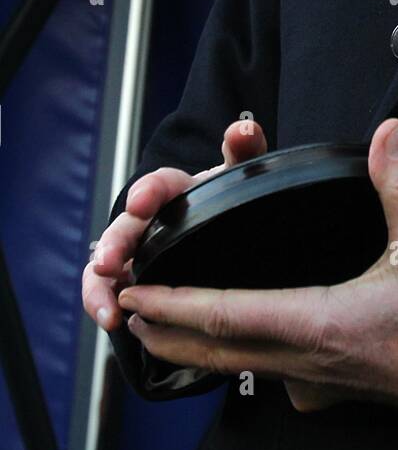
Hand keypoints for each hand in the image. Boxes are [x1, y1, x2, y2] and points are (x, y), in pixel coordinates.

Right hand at [82, 119, 267, 334]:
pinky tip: (111, 321)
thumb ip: (245, 152)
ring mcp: (138, 249)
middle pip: (126, 228)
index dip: (148, 191)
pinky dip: (104, 303)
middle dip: (114, 246)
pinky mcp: (133, 277)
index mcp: (177, 191)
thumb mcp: (240, 176)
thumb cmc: (230, 197)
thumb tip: (245, 129)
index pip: (159, 184)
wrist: (232, 231)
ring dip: (100, 285)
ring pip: (108, 262)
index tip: (141, 202)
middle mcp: (150, 218)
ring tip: (105, 310)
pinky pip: (111, 290)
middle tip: (108, 264)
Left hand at [115, 119, 397, 421]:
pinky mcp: (326, 391)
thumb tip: (388, 132)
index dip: (177, 304)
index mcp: (322, 322)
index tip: (140, 292)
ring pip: (236, 367)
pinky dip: (235, 357)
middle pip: (215, 350)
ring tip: (159, 324)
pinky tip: (234, 345)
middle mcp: (306, 360)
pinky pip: (267, 375)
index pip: (228, 315)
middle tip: (127, 307)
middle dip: (164, 329)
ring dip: (192, 346)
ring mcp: (313, 383)